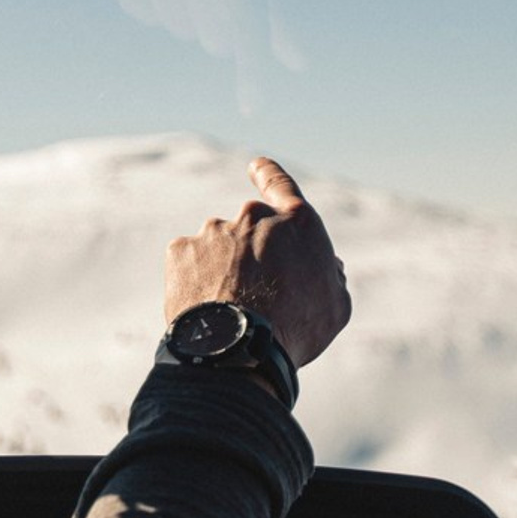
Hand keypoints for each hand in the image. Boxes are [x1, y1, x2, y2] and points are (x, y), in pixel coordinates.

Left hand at [164, 157, 351, 368]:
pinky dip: (195, 282)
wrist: (239, 350)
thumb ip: (330, 276)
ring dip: (221, 270)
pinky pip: (190, 264)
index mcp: (297, 222)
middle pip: (250, 230)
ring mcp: (214, 231)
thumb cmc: (296, 330)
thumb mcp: (335, 305)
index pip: (281, 185)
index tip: (257, 166)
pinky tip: (206, 309)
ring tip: (229, 312)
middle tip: (254, 295)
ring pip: (218, 248)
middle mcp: (254, 217)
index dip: (268, 174)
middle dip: (250, 254)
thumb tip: (326, 265)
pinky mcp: (182, 249)